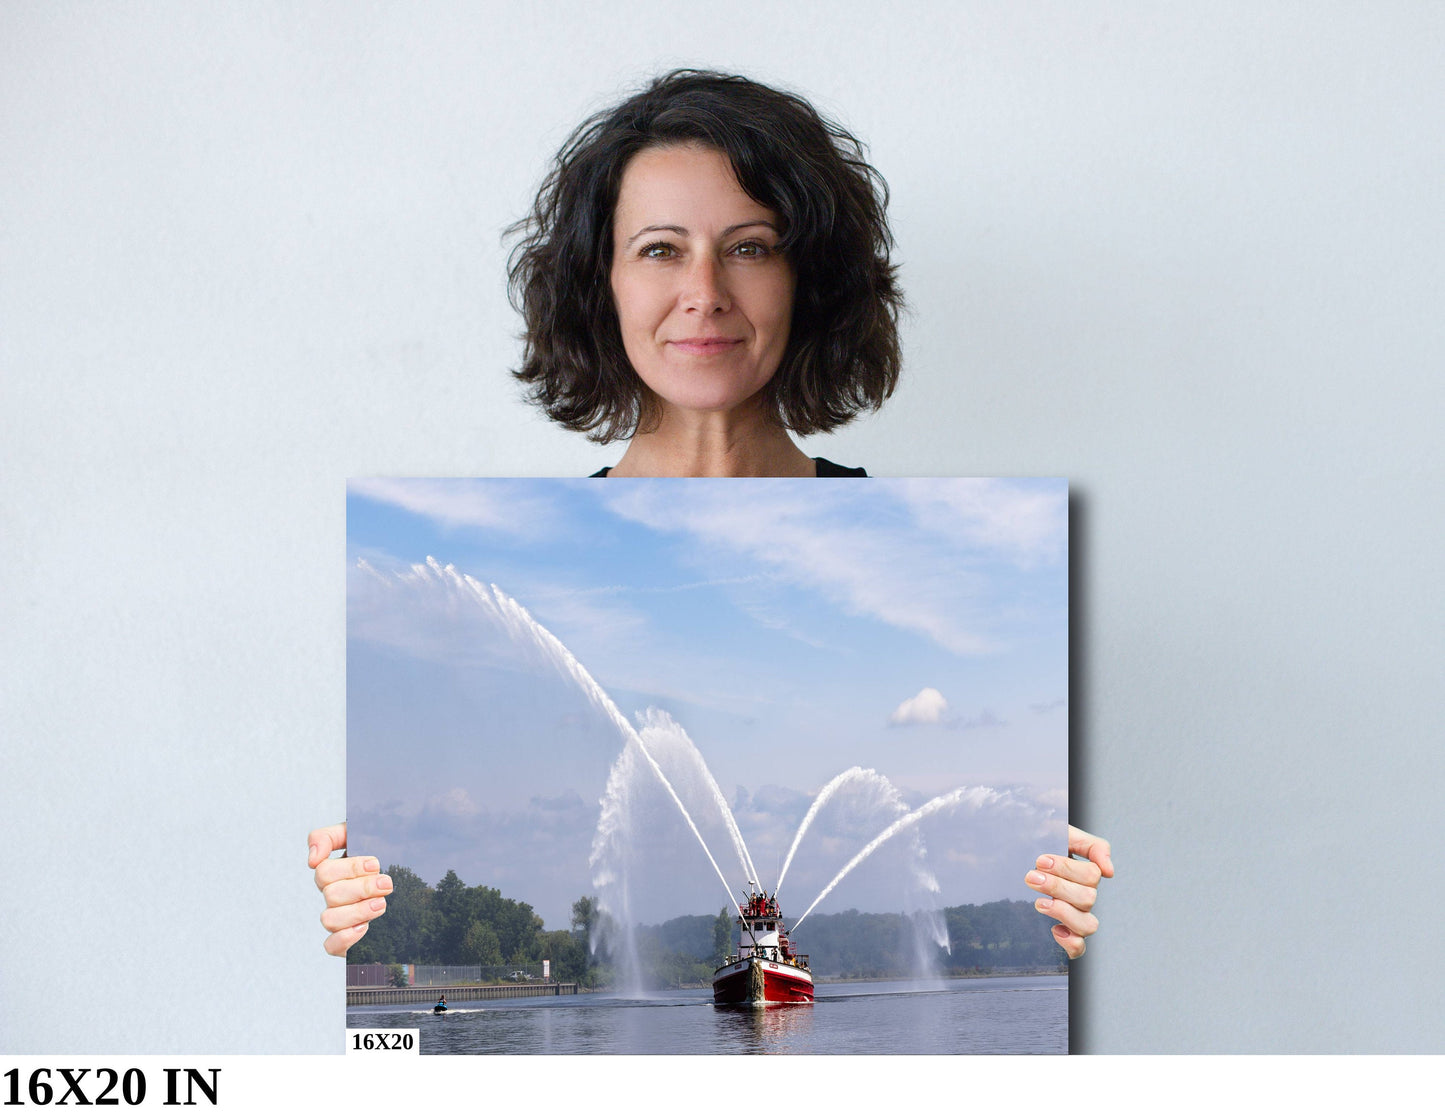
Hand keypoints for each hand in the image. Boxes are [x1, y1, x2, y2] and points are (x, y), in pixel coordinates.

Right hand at [308, 823, 392, 956]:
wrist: (407, 868)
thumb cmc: (380, 850)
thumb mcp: (357, 833)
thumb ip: (328, 836)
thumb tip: (312, 860)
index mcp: (333, 872)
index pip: (324, 872)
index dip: (349, 868)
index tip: (376, 864)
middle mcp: (333, 895)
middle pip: (330, 895)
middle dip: (362, 888)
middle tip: (386, 883)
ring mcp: (339, 917)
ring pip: (329, 920)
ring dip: (357, 911)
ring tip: (381, 904)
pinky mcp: (347, 938)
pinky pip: (331, 946)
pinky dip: (345, 938)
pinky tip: (365, 927)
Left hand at [1026, 825, 1112, 959]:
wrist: (1009, 852)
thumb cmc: (1036, 841)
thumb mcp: (1062, 833)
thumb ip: (1092, 846)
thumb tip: (1109, 871)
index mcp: (1085, 872)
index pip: (1092, 876)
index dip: (1067, 869)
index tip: (1040, 860)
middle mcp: (1083, 895)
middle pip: (1088, 899)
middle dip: (1057, 887)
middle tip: (1031, 877)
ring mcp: (1074, 914)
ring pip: (1088, 925)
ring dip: (1063, 912)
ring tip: (1039, 903)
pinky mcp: (1063, 931)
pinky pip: (1079, 948)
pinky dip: (1071, 943)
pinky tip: (1054, 929)